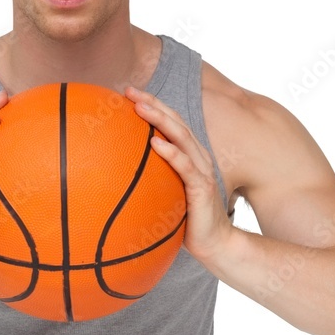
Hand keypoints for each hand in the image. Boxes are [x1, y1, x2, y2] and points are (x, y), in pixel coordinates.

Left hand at [125, 84, 232, 265]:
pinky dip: (171, 152)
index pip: (169, 124)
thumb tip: (119, 177)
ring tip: (139, 106)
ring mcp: (201, 171)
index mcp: (189, 156)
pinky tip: (155, 142)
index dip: (152, 106)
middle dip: (152, 103)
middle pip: (174, 122)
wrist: (215, 244)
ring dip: (159, 119)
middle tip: (129, 90)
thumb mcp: (166, 195)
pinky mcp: (202, 188)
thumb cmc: (188, 221)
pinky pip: (185, 167)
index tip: (128, 93)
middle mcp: (197, 158)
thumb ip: (152, 181)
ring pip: (181, 137)